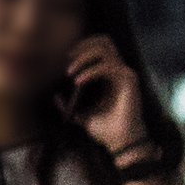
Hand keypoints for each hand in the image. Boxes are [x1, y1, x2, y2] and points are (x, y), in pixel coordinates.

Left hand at [64, 33, 152, 156]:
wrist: (120, 143)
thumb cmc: (105, 130)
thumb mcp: (81, 116)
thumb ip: (68, 106)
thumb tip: (54, 96)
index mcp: (110, 76)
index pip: (100, 47)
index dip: (82, 46)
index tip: (65, 58)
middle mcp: (120, 71)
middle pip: (104, 41)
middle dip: (83, 46)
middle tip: (67, 58)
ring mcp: (126, 74)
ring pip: (105, 50)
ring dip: (84, 58)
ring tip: (69, 72)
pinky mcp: (129, 80)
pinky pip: (108, 66)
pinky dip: (90, 71)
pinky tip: (78, 81)